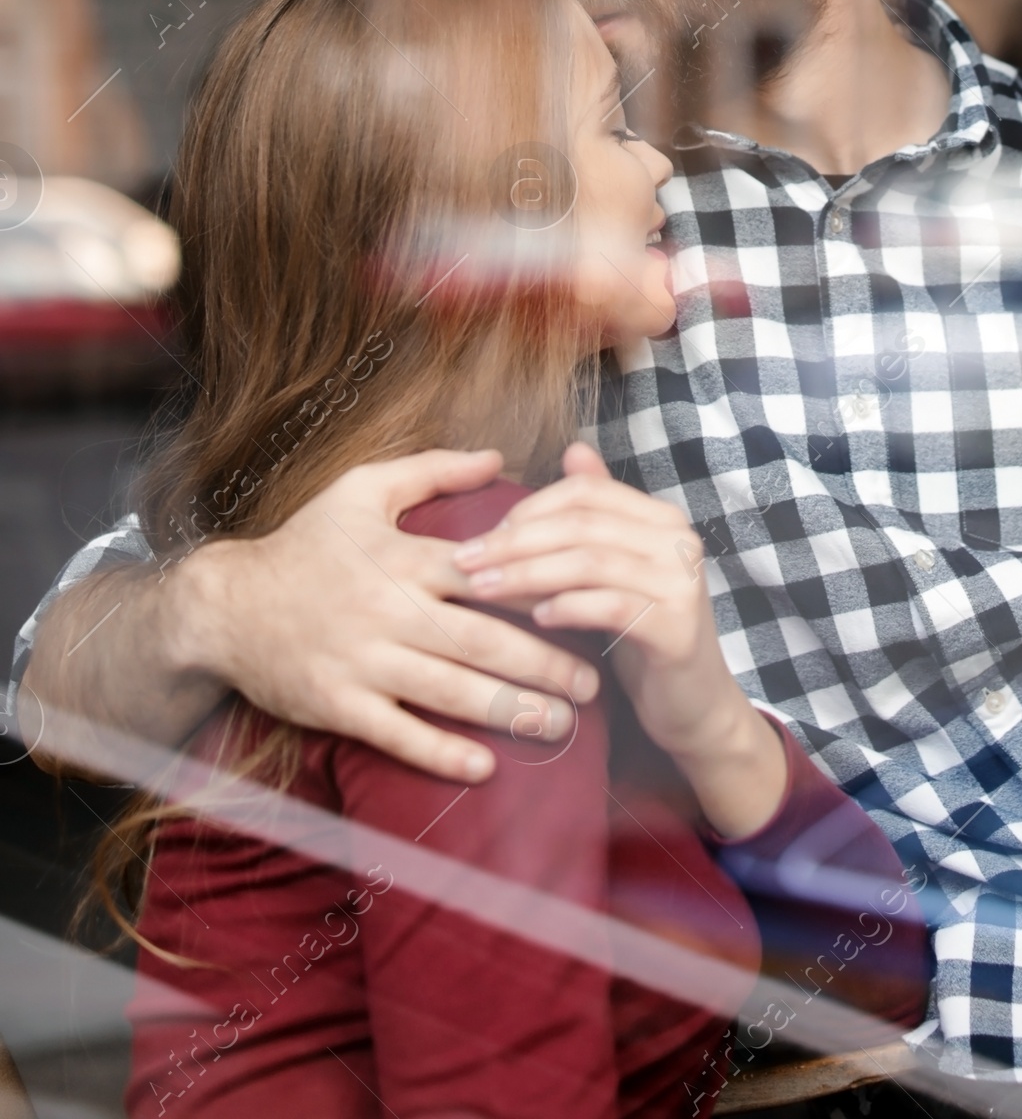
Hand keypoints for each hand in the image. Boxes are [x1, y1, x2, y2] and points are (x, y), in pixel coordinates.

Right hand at [175, 449, 599, 781]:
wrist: (226, 605)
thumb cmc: (304, 543)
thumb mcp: (363, 489)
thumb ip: (434, 471)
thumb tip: (498, 457)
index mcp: (406, 559)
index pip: (490, 576)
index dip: (542, 593)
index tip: (587, 606)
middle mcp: (391, 612)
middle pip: (483, 643)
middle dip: (545, 666)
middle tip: (593, 686)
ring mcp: (365, 663)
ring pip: (451, 692)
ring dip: (510, 711)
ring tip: (559, 725)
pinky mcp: (339, 706)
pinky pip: (398, 734)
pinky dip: (442, 753)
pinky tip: (484, 767)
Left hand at [453, 443, 786, 834]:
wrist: (694, 705)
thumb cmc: (642, 635)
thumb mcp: (616, 570)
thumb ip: (596, 514)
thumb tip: (573, 449)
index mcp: (660, 517)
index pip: (584, 492)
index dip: (529, 508)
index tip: (483, 536)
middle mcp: (677, 538)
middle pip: (582, 523)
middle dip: (514, 540)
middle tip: (464, 560)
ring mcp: (682, 581)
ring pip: (591, 561)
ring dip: (528, 573)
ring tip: (484, 589)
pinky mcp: (678, 626)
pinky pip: (613, 606)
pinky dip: (569, 608)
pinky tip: (538, 619)